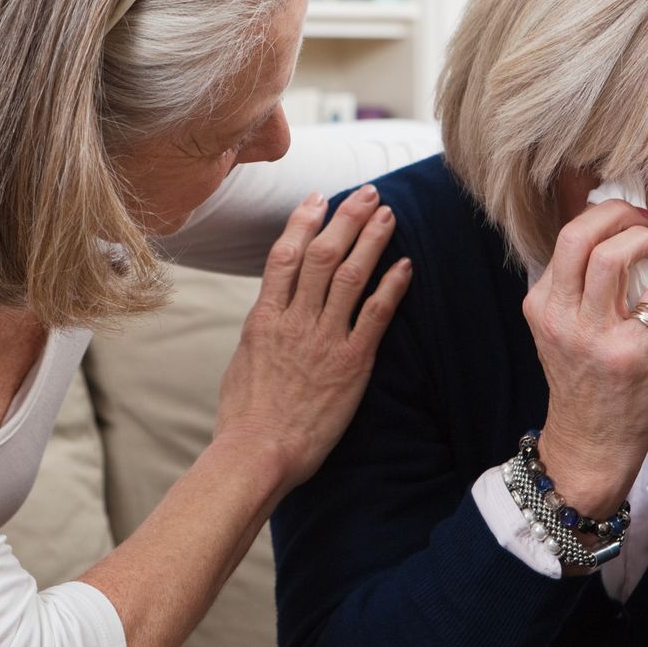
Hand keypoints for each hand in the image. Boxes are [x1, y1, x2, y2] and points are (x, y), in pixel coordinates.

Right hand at [213, 184, 412, 493]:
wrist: (257, 452)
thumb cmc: (244, 418)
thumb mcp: (242, 363)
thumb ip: (261, 333)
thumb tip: (268, 317)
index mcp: (264, 319)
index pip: (284, 256)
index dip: (303, 222)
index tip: (318, 198)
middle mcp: (294, 321)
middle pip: (321, 255)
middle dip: (345, 219)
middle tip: (366, 194)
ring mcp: (323, 340)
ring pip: (349, 276)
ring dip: (371, 240)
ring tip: (387, 214)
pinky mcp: (350, 364)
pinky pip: (375, 315)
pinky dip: (391, 286)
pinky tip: (405, 265)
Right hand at [522, 200, 647, 516]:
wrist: (590, 442)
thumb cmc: (584, 384)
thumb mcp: (564, 331)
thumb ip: (580, 291)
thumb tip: (620, 241)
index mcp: (541, 304)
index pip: (567, 237)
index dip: (605, 215)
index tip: (628, 217)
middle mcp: (559, 315)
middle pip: (581, 236)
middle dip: (621, 215)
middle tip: (646, 222)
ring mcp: (591, 333)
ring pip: (613, 258)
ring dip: (645, 242)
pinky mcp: (627, 351)